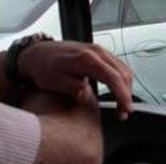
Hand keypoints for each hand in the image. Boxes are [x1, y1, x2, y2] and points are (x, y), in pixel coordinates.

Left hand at [19, 41, 134, 120]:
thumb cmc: (44, 67)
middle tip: (123, 114)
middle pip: (122, 74)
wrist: (39, 53)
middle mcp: (97, 51)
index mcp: (86, 58)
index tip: (125, 110)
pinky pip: (119, 66)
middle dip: (126, 95)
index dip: (122, 95)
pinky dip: (122, 81)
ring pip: (124, 70)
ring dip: (126, 89)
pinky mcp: (102, 53)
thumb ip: (71, 87)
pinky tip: (118, 92)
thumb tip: (86, 95)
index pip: (113, 77)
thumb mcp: (52, 81)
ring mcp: (101, 51)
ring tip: (121, 107)